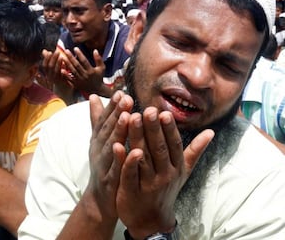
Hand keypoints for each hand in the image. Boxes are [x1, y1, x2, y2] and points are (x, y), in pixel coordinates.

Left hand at [62, 48, 110, 96]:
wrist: (97, 90)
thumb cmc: (99, 77)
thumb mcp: (102, 68)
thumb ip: (99, 59)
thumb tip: (95, 50)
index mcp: (91, 71)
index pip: (84, 61)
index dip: (80, 54)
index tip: (75, 48)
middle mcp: (85, 75)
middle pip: (77, 65)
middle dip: (71, 57)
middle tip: (66, 50)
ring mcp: (80, 80)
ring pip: (72, 71)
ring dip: (67, 64)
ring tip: (62, 57)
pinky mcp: (76, 84)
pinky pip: (70, 79)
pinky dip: (65, 75)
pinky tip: (61, 69)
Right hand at [85, 91, 132, 221]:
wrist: (100, 199)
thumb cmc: (103, 165)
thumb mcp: (98, 141)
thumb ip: (97, 119)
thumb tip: (93, 96)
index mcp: (98, 139)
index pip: (104, 119)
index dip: (112, 106)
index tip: (121, 91)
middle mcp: (98, 149)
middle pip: (107, 129)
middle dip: (116, 113)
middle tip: (127, 98)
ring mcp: (103, 164)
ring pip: (111, 145)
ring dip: (119, 131)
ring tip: (128, 116)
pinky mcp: (110, 180)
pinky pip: (116, 168)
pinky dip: (122, 159)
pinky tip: (133, 150)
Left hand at [116, 108, 213, 237]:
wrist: (150, 220)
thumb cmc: (166, 189)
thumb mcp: (183, 171)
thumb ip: (195, 150)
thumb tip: (211, 132)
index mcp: (176, 167)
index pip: (174, 145)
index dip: (169, 129)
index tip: (164, 112)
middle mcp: (164, 175)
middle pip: (158, 148)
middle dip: (153, 128)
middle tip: (148, 110)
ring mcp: (148, 183)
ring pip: (142, 157)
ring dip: (137, 137)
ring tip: (132, 118)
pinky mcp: (132, 191)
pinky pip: (128, 173)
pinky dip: (124, 160)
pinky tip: (117, 145)